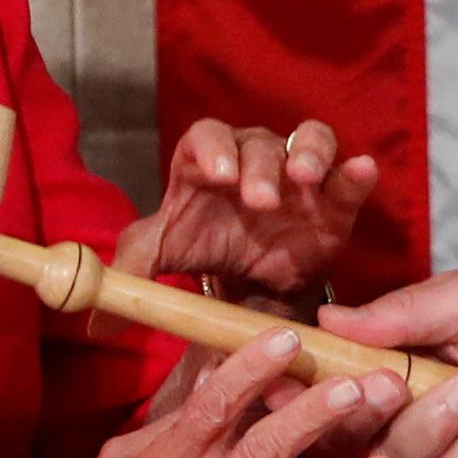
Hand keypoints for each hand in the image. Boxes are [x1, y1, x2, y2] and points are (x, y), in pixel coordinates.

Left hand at [112, 117, 378, 312]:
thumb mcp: (164, 259)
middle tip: (262, 201)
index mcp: (206, 165)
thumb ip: (134, 276)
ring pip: (308, 139)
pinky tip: (361, 170)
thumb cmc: (205, 250)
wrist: (253, 278)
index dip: (213, 148)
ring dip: (309, 152)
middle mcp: (253, 159)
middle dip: (260, 166)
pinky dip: (356, 171)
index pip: (206, 137)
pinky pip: (348, 175)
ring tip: (308, 176)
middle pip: (258, 142)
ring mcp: (298, 176)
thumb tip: (97, 321)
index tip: (217, 174)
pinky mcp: (334, 199)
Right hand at [318, 266, 457, 457]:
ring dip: (437, 424)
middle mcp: (411, 408)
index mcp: (397, 358)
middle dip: (367, 412)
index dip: (307, 385)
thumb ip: (404, 313)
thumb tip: (328, 320)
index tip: (286, 381)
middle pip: (354, 432)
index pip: (336, 381)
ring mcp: (447, 445)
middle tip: (392, 386)